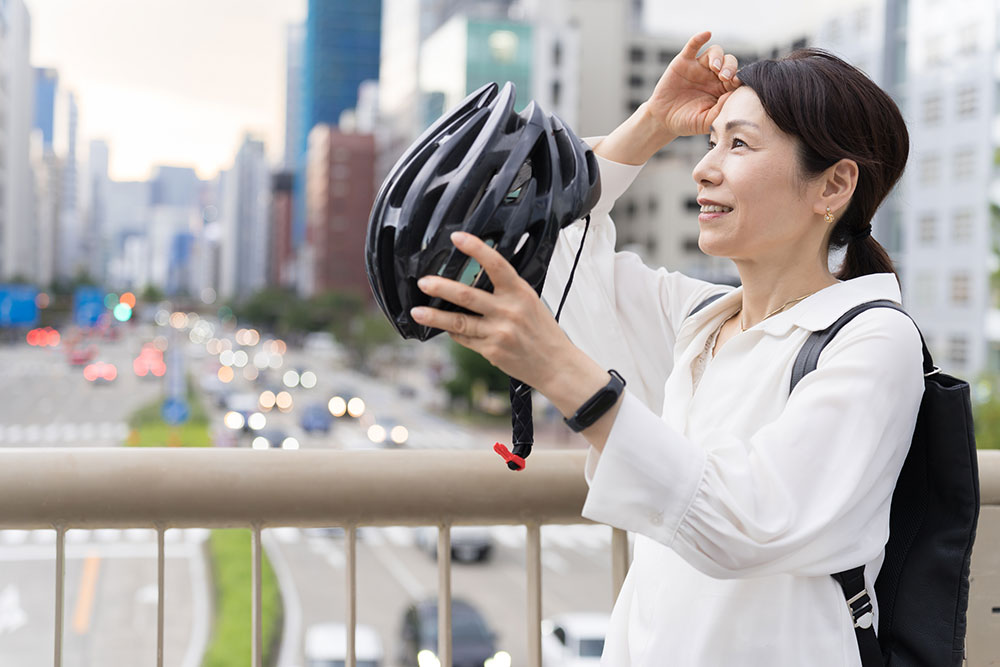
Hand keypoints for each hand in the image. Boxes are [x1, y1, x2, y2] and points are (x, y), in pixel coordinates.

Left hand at [411, 231, 623, 446]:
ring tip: (417, 312)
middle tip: (424, 282)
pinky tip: (445, 328)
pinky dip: (453, 332)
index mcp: (519, 292)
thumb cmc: (542, 331)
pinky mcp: (491, 351)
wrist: (555, 364)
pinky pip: (464, 339)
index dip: (476, 249)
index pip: (495, 264)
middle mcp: (508, 311)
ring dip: (434, 317)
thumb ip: (507, 290)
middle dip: (441, 288)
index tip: (458, 238)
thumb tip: (477, 278)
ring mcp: (498, 332)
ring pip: (458, 322)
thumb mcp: (530, 302)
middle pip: (467, 296)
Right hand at [647, 31, 742, 137]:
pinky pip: (693, 46)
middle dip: (730, 67)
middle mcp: (713, 75)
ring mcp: (699, 67)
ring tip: (715, 68)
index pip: (736, 77)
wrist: (663, 120)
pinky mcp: (684, 62)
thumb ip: (720, 110)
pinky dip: (700, 38)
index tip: (736, 84)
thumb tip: (733, 95)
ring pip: (715, 52)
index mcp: (723, 89)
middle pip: (729, 62)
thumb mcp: (706, 122)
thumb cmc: (687, 122)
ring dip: (718, 57)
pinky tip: (706, 34)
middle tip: (725, 78)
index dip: (739, 78)